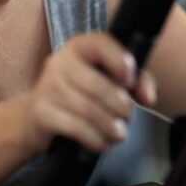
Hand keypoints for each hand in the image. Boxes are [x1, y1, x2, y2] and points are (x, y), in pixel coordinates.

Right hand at [23, 32, 156, 153]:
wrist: (36, 115)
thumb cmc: (80, 94)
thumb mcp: (107, 79)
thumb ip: (136, 81)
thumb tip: (148, 97)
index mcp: (79, 47)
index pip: (100, 43)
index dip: (120, 61)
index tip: (130, 81)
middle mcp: (60, 62)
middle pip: (99, 86)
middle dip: (121, 107)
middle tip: (128, 117)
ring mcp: (47, 87)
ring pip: (89, 110)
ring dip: (111, 127)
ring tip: (119, 133)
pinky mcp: (41, 112)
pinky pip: (77, 128)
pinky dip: (96, 139)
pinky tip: (102, 142)